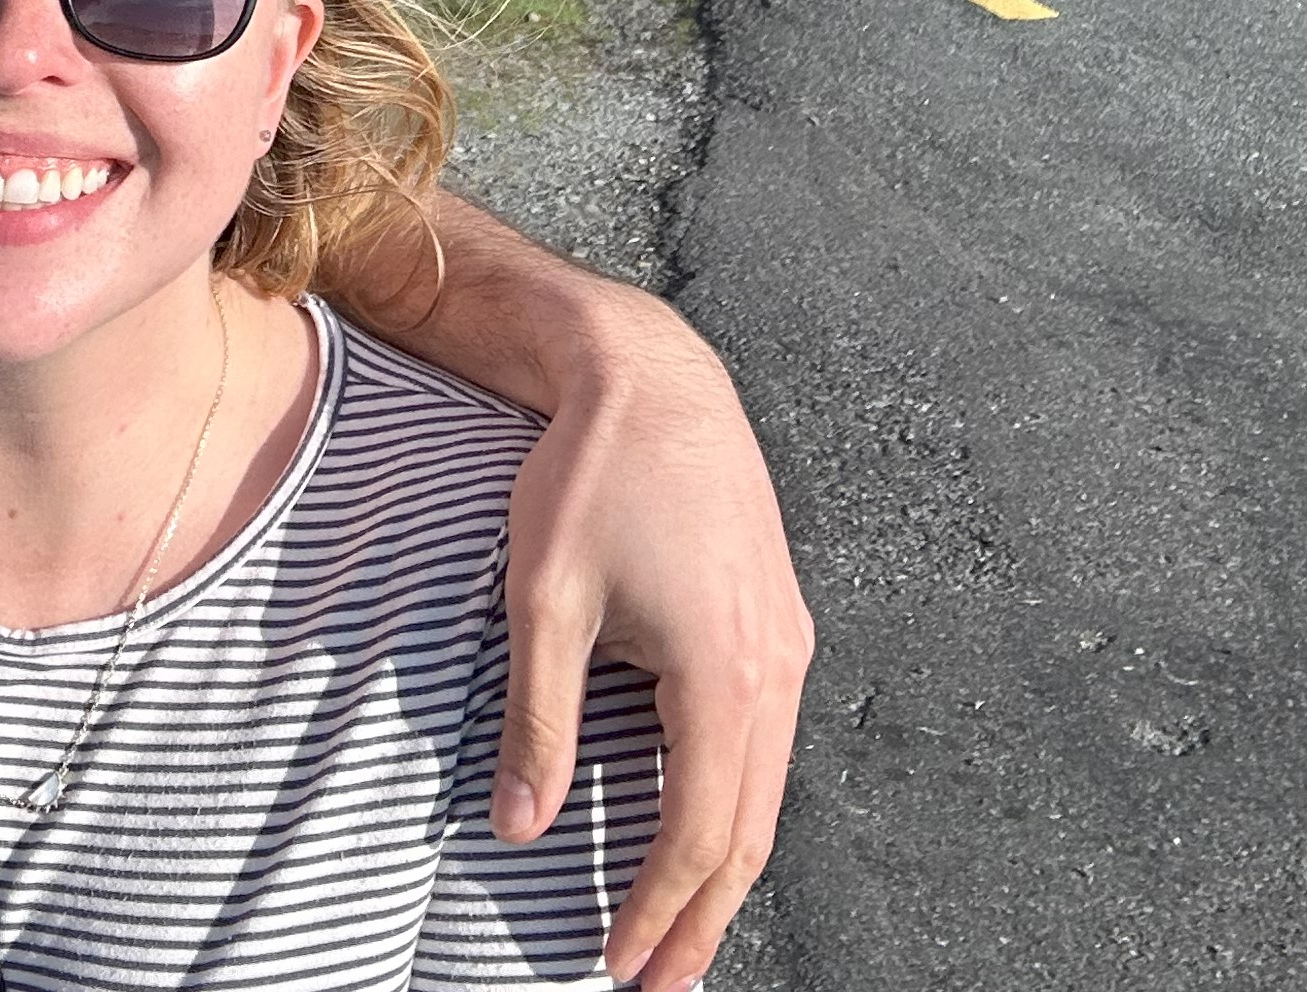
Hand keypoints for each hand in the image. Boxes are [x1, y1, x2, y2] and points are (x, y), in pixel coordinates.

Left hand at [497, 313, 811, 988]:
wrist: (652, 375)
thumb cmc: (590, 477)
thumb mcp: (544, 601)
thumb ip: (537, 723)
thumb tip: (520, 829)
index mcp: (721, 672)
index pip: (698, 830)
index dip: (659, 907)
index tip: (618, 963)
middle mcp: (773, 665)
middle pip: (749, 828)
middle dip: (703, 916)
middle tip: (660, 982)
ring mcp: (785, 639)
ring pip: (767, 787)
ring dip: (725, 865)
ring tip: (684, 930)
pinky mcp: (777, 616)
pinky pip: (769, 738)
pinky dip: (739, 802)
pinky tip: (705, 825)